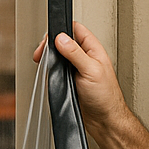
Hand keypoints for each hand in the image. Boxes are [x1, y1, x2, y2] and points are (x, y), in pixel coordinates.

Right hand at [50, 21, 126, 139]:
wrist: (103, 120)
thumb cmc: (106, 97)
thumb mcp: (91, 71)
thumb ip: (75, 53)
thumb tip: (61, 38)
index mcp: (93, 49)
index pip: (75, 29)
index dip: (61, 29)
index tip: (50, 38)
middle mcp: (84, 57)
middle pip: (63, 41)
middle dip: (50, 45)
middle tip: (42, 52)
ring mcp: (76, 69)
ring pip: (58, 56)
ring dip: (50, 59)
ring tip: (44, 62)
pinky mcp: (69, 80)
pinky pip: (56, 71)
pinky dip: (50, 72)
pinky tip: (50, 75)